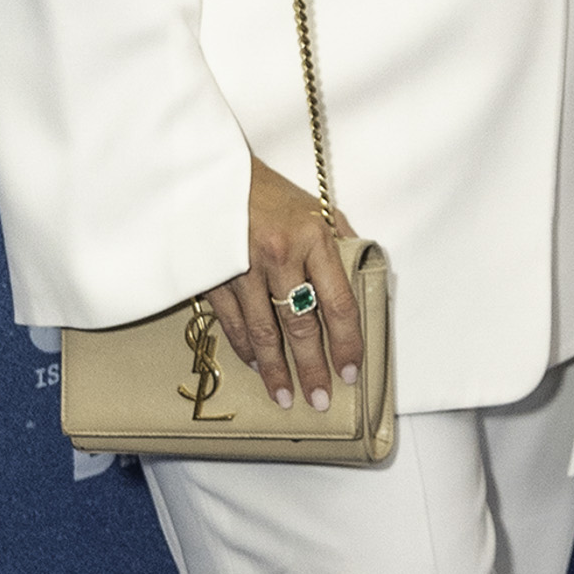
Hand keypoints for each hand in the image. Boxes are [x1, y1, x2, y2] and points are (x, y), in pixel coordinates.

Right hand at [206, 158, 361, 412]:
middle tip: (320, 399)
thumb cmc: (270, 192)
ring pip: (264, 331)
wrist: (213, 174)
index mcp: (313, 238)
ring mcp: (243, 267)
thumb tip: (359, 276)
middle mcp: (280, 255)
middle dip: (312, 368)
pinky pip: (234, 321)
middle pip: (301, 325)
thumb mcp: (315, 207)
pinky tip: (257, 365)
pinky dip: (246, 347)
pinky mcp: (214, 275)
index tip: (350, 372)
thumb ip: (339, 243)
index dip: (346, 343)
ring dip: (276, 369)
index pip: (338, 303)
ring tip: (285, 397)